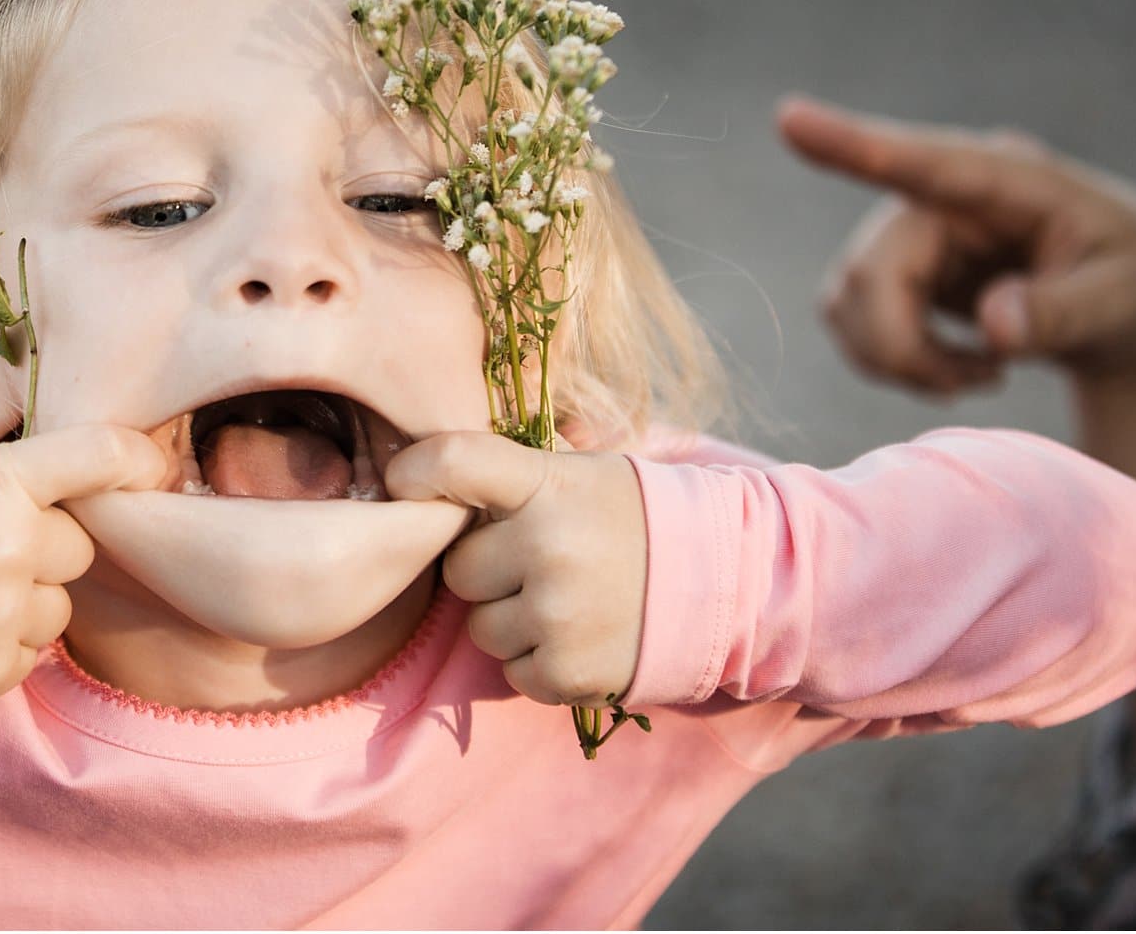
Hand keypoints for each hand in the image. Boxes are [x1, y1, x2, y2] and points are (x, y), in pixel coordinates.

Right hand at [0, 406, 170, 705]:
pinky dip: (0, 645)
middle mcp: (10, 546)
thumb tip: (100, 477)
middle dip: (46, 550)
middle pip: (79, 547)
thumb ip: (20, 480)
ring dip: (26, 602)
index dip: (134, 460)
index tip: (151, 468)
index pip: (97, 456)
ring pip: (59, 608)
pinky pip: (28, 654)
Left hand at [384, 429, 648, 707]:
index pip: (454, 462)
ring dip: (512, 621)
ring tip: (568, 601)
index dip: (416, 472)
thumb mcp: (582, 474)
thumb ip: (512, 474)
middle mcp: (548, 545)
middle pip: (459, 568)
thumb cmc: (637, 519)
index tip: (406, 482)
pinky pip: (513, 672)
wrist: (728, 582)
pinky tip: (581, 636)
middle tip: (537, 563)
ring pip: (481, 627)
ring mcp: (558, 614)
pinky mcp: (568, 672)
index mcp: (549, 484)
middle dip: (488, 570)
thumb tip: (425, 472)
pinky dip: (539, 662)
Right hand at [775, 93, 1135, 392]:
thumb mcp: (1125, 301)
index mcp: (1006, 179)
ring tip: (981, 373)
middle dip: (904, 345)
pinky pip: (851, 322)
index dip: (853, 145)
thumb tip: (995, 326)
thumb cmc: (1135, 284)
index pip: (922, 162)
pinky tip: (956, 367)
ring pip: (848, 300)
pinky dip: (893, 362)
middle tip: (979, 382)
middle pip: (870, 271)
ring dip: (899, 358)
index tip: (789, 116)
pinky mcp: (891, 271)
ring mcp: (909, 232)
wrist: (1126, 302)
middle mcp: (941, 196)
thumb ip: (1064, 312)